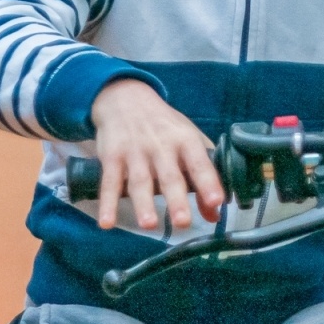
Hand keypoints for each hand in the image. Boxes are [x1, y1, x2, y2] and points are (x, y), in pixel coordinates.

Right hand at [89, 78, 223, 231]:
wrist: (125, 98)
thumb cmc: (165, 126)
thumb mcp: (188, 140)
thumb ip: (204, 175)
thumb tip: (215, 213)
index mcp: (186, 140)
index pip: (200, 163)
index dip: (209, 182)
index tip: (216, 202)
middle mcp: (162, 146)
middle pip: (170, 176)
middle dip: (176, 200)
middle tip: (183, 222)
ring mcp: (135, 151)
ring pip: (140, 181)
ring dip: (143, 204)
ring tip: (149, 225)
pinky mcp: (112, 156)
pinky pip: (109, 182)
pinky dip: (107, 203)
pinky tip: (107, 222)